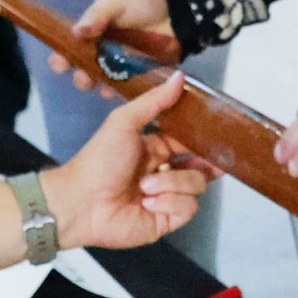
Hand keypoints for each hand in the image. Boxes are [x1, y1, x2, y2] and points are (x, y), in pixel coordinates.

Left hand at [46, 75, 214, 250]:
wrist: (81, 202)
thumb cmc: (97, 162)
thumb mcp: (124, 123)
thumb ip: (154, 101)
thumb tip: (179, 77)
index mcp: (155, 148)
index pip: (189, 142)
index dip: (203, 139)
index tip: (216, 133)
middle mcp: (162, 172)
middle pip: (201, 166)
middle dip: (208, 163)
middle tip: (212, 160)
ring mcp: (165, 197)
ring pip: (196, 185)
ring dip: (172, 183)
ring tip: (146, 186)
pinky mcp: (166, 220)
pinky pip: (188, 208)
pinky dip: (169, 202)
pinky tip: (148, 202)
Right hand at [51, 0, 176, 92]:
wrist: (176, 4)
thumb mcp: (116, 0)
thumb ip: (98, 15)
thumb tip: (76, 31)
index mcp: (92, 33)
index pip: (70, 48)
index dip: (61, 58)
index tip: (60, 64)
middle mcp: (103, 52)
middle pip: (85, 71)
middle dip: (81, 78)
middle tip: (85, 79)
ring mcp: (122, 65)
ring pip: (104, 82)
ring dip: (100, 86)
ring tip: (102, 87)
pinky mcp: (141, 74)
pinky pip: (128, 87)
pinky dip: (123, 91)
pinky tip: (119, 92)